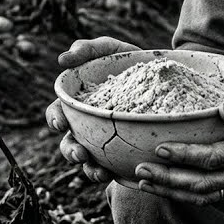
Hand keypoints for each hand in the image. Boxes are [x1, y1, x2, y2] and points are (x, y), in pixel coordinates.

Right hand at [45, 37, 140, 181]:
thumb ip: (87, 49)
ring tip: (98, 171)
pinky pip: (116, 169)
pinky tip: (119, 173)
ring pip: (89, 162)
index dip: (55, 119)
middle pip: (69, 143)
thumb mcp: (110, 50)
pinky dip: (114, 173)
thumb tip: (62, 59)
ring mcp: (105, 142)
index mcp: (79, 103)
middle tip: (80, 154)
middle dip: (70, 151)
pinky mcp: (124, 154)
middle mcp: (88, 126)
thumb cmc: (130, 61)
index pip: (58, 113)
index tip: (61, 123)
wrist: (169, 75)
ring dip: (89, 170)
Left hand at [132, 84, 223, 203]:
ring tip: (144, 181)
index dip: (186, 156)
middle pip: (203, 184)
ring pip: (204, 195)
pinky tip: (166, 185)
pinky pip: (211, 195)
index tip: (160, 149)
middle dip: (169, 179)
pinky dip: (185, 193)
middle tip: (140, 170)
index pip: (215, 158)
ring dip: (172, 191)